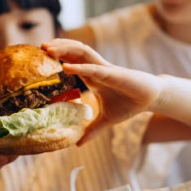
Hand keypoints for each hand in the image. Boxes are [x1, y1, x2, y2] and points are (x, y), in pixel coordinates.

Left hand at [42, 39, 161, 143]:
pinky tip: (65, 67)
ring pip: (82, 52)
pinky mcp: (114, 74)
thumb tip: (78, 144)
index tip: (41, 56)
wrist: (150, 99)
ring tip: (49, 49)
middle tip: (40, 47)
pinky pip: (94, 68)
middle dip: (57, 47)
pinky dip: (79, 67)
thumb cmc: (129, 104)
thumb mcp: (106, 120)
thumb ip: (92, 130)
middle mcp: (96, 69)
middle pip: (73, 51)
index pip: (72, 60)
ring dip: (64, 49)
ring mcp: (105, 69)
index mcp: (93, 76)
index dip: (58, 55)